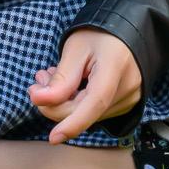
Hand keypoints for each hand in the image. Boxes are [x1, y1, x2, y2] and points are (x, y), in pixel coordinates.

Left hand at [28, 28, 142, 143]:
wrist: (125, 30)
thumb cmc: (99, 34)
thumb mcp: (75, 49)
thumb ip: (60, 78)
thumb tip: (39, 101)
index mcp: (115, 66)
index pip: (95, 101)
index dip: (73, 122)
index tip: (53, 137)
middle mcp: (127, 87)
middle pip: (85, 111)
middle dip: (55, 103)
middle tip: (38, 81)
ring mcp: (130, 98)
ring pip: (88, 114)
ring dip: (65, 102)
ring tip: (54, 76)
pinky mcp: (126, 104)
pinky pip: (96, 112)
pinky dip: (78, 103)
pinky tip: (71, 85)